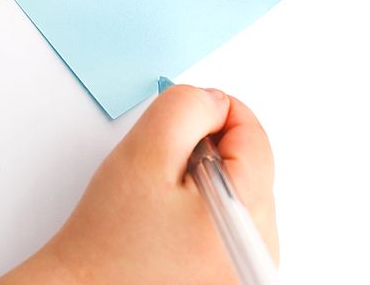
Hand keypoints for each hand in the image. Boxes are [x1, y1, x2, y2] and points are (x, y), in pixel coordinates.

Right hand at [0, 86, 278, 284]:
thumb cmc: (108, 240)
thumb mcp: (143, 152)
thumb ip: (185, 110)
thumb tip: (214, 102)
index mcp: (246, 215)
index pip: (253, 135)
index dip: (213, 111)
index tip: (181, 116)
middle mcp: (261, 248)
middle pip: (248, 164)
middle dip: (205, 150)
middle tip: (160, 170)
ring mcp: (248, 265)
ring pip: (237, 190)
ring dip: (202, 180)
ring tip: (160, 203)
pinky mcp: (232, 274)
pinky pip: (229, 219)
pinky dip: (201, 208)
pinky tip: (168, 225)